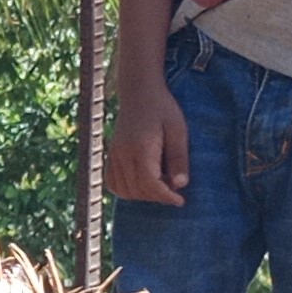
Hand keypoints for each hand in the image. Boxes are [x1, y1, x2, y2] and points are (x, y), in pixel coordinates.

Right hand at [107, 83, 189, 205]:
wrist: (139, 92)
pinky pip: (112, 182)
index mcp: (140, 148)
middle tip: (174, 191)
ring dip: (142, 195)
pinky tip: (142, 183)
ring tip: (160, 185)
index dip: (165, 197)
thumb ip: (178, 158)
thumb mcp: (178, 131)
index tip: (180, 201)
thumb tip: (180, 185)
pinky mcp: (111, 155)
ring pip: (123, 190)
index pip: (149, 184)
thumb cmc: (162, 109)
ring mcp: (114, 155)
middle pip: (136, 190)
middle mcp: (122, 154)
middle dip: (156, 196)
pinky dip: (126, 190)